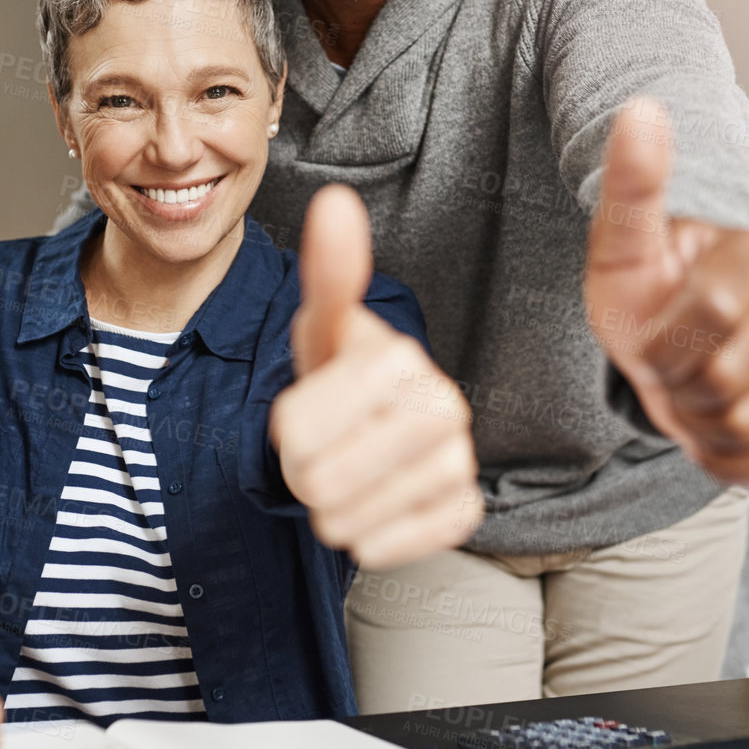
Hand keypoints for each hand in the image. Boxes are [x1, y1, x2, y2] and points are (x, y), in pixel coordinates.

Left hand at [270, 185, 483, 568]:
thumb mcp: (322, 324)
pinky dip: (370, 539)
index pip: (293, 431)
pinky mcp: (465, 511)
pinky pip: (394, 546)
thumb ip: (329, 272)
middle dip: (304, 475)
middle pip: (318, 481)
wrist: (381, 424)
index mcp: (401, 360)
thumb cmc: (342, 371)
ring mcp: (461, 462)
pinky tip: (377, 508)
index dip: (283, 432)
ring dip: (332, 509)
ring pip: (350, 521)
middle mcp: (445, 407)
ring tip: (351, 473)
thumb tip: (334, 202)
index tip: (309, 413)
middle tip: (326, 449)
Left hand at [585, 98, 748, 481]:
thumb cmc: (640, 290)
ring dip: (697, 417)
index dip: (664, 336)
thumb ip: (632, 182)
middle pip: (725, 375)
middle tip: (669, 360)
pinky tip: (713, 419)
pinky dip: (728, 454)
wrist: (662, 340)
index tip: (653, 325)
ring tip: (689, 384)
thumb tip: (640, 109)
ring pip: (744, 421)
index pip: (714, 307)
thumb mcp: (620, 242)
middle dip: (677, 379)